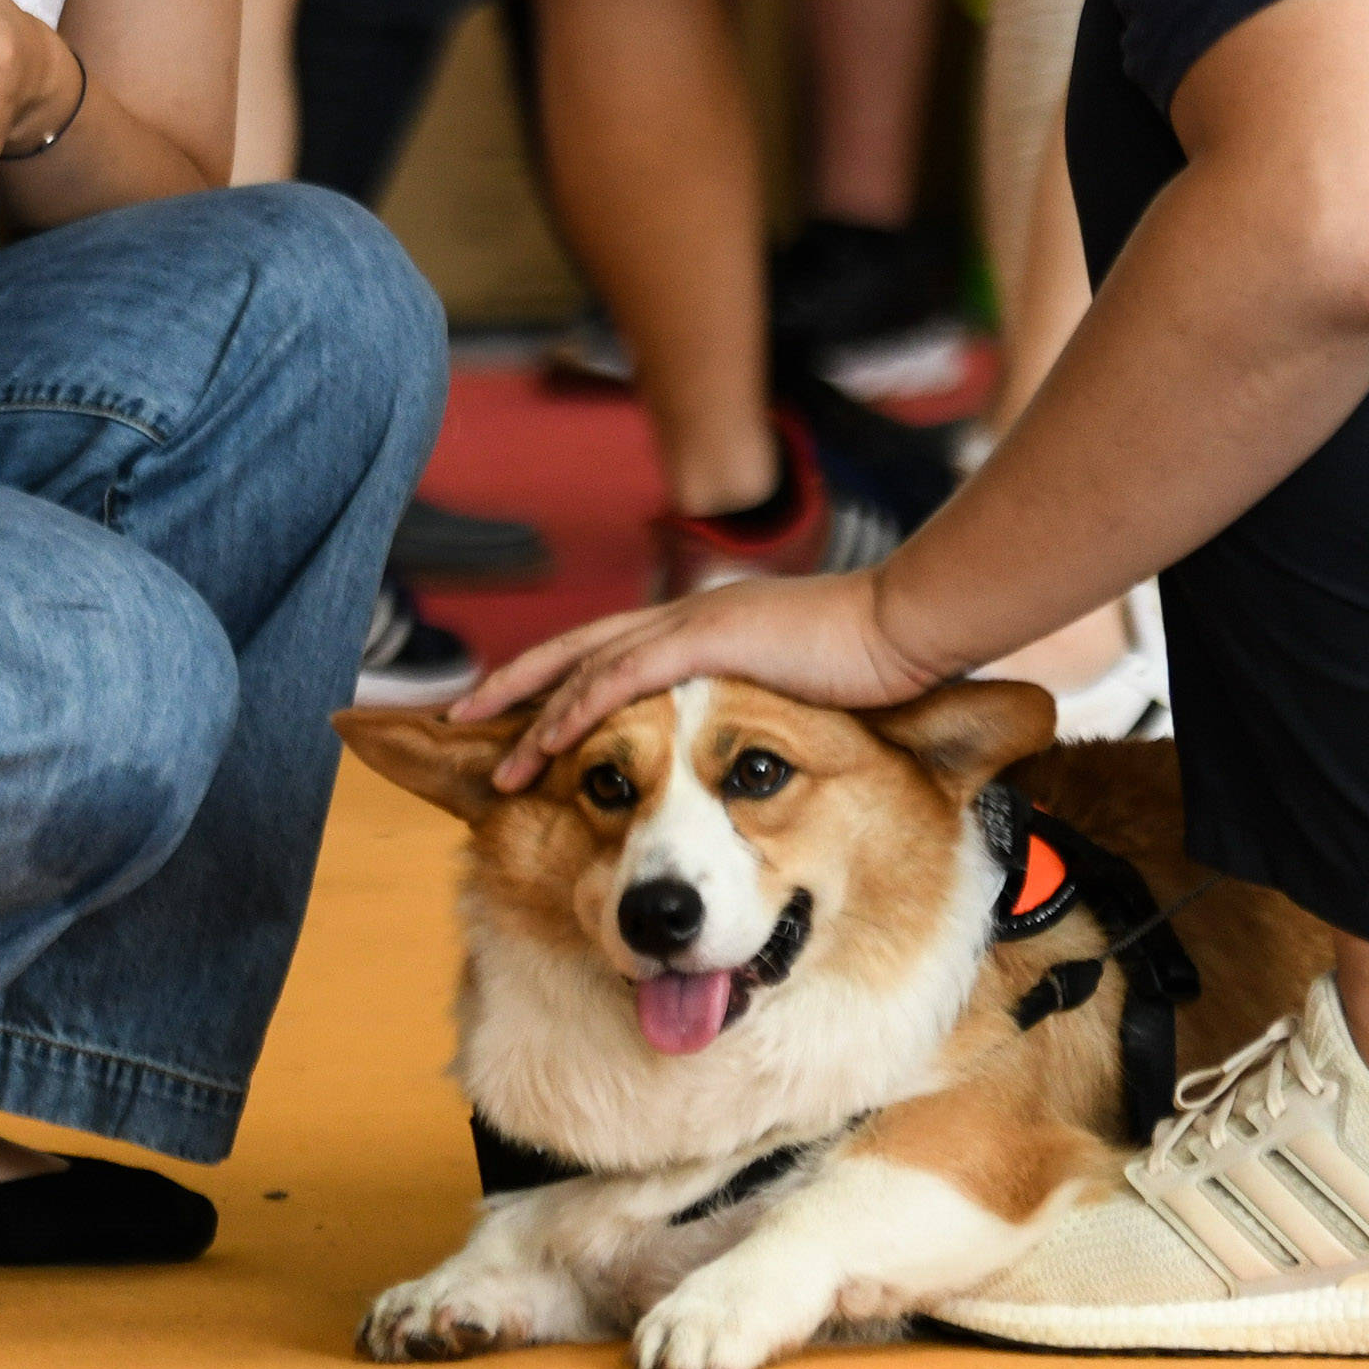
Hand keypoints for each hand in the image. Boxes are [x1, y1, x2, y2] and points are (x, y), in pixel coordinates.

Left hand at [461, 575, 944, 785]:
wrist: (906, 627)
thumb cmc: (869, 666)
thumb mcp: (798, 690)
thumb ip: (759, 708)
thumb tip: (743, 749)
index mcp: (700, 628)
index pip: (609, 651)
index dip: (556, 679)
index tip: (515, 710)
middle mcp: (683, 619)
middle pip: (576, 649)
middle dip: (515, 684)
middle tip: (462, 714)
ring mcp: (691, 626)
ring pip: (586, 665)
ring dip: (532, 708)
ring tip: (487, 745)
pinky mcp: (705, 642)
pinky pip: (623, 679)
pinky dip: (578, 709)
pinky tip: (546, 740)